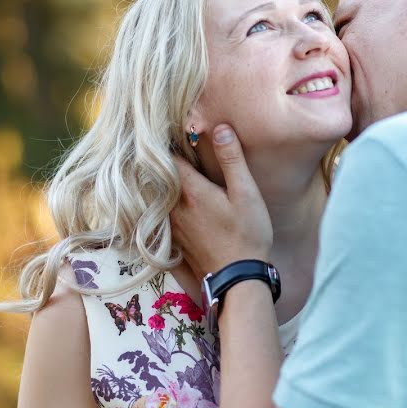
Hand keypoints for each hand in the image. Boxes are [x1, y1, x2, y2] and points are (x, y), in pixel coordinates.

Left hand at [171, 124, 272, 278]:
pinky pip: (162, 214)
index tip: (178, 131)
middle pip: (159, 176)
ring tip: (172, 170)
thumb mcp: (246, 193)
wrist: (238, 280)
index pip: (169, 157)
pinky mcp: (175, 240)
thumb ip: (232, 160)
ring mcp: (172, 225)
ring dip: (164, 183)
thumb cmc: (247, 235)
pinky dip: (165, 204)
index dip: (172, 142)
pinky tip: (177, 201)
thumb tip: (220, 128)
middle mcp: (174, 207)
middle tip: (171, 146)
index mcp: (190, 191)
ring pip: (159, 196)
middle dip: (165, 161)